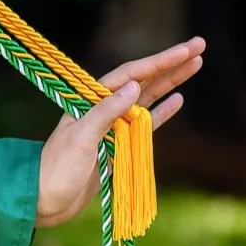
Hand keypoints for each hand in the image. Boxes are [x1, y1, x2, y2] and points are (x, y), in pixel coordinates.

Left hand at [35, 36, 205, 227]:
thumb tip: (134, 86)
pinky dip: (162, 112)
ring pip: (148, 98)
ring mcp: (112, 126)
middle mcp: (102, 108)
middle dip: (171, 63)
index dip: (158, 61)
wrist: (46, 200)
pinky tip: (179, 99)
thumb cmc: (57, 169)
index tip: (185, 49)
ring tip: (196, 64)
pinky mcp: (118, 145)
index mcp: (89, 100)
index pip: (130, 74)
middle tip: (200, 45)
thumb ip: (105, 113)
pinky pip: (145, 123)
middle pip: (143, 80)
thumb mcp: (80, 139)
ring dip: (171, 82)